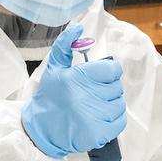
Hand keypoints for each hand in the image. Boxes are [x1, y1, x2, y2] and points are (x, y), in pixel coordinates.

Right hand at [22, 24, 125, 157]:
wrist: (41, 129)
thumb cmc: (49, 96)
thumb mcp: (54, 68)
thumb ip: (65, 45)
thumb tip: (78, 27)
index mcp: (77, 77)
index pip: (112, 68)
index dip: (109, 71)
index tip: (101, 76)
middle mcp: (86, 96)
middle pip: (117, 86)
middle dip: (107, 88)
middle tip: (93, 93)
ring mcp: (93, 116)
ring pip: (119, 103)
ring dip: (111, 104)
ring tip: (95, 106)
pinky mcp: (99, 133)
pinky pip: (120, 121)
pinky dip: (114, 119)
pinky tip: (99, 118)